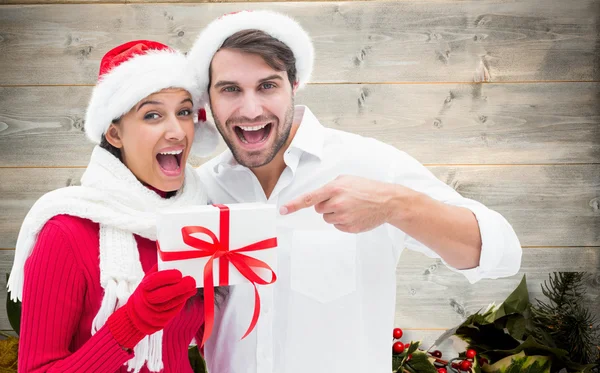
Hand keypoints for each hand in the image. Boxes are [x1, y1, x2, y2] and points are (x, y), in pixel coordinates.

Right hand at [107, 265, 196, 348]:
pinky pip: (174, 309)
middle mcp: (147, 300)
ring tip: (192, 286)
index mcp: (144, 287)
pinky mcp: (162, 318)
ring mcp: (154, 311)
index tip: (179, 273)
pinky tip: (188, 293)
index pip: (154, 281)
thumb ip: (159, 270)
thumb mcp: (148, 279)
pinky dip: (183, 301)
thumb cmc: (148, 291)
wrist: (138, 314)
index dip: (167, 277)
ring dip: (185, 294)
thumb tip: (173, 259)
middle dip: (180, 287)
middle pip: (164, 294)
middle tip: (191, 280)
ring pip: (172, 303)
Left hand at [280, 175, 406, 232]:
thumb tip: (319, 197)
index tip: (283, 210)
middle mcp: (337, 204)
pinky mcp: (349, 228)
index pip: (309, 199)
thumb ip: (330, 187)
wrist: (387, 201)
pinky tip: (355, 214)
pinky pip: (337, 226)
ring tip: (351, 207)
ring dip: (335, 213)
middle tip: (342, 200)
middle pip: (319, 209)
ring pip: (327, 218)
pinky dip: (343, 221)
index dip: (294, 205)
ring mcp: (343, 217)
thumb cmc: (367, 188)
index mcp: (334, 189)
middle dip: (326, 205)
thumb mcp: (346, 179)